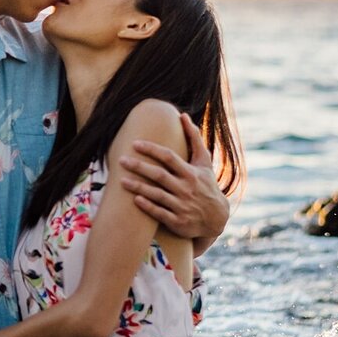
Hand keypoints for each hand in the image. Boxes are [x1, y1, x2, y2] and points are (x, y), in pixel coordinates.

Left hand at [118, 112, 227, 239]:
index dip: (152, 150)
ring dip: (138, 187)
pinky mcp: (177, 221)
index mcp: (191, 172)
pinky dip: (148, 206)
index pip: (169, 157)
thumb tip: (182, 115)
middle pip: (160, 175)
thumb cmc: (206, 184)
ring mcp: (182, 205)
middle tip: (121, 159)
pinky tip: (134, 200)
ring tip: (121, 180)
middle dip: (139, 167)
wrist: (216, 218)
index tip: (135, 143)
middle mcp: (186, 188)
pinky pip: (160, 213)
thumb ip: (194, 138)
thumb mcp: (204, 162)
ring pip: (157, 194)